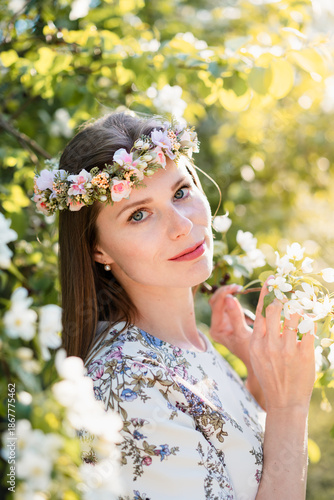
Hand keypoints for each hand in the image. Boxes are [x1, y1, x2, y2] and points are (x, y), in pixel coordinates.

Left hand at [209, 284, 251, 367]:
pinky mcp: (229, 320)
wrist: (256, 361)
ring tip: (240, 288)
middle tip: (238, 286)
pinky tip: (241, 293)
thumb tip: (229, 297)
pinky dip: (233, 297)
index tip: (237, 287)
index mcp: (216, 330)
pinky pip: (227, 305)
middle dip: (225, 292)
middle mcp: (216, 326)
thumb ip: (235, 316)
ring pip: (220, 302)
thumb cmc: (250, 351)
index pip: (216, 306)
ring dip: (229, 293)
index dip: (225, 294)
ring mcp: (222, 323)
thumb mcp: (243, 334)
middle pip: (215, 302)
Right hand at [250, 280, 315, 410]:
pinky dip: (310, 318)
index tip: (271, 279)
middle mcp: (270, 344)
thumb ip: (262, 336)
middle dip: (282, 292)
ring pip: (294, 316)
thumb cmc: (271, 377)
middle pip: (275, 309)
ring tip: (303, 294)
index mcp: (256, 343)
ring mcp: (287, 350)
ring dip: (298, 303)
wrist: (284, 403)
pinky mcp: (304, 355)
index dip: (266, 293)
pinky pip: (308, 330)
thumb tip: (269, 312)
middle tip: (289, 282)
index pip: (259, 311)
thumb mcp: (258, 356)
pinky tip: (312, 311)